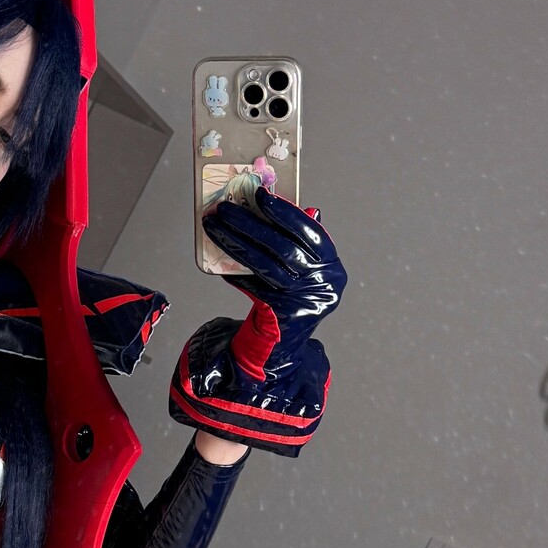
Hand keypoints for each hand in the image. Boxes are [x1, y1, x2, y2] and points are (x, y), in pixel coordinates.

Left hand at [170, 193, 346, 456]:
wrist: (284, 352)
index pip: (309, 232)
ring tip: (215, 225)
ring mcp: (305, 302)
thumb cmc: (289, 305)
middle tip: (224, 208)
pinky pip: (253, 287)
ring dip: (236, 241)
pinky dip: (235, 272)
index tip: (259, 194)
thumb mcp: (300, 273)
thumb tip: (270, 201)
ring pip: (265, 263)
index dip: (284, 211)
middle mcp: (325, 285)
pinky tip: (219, 262)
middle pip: (283, 246)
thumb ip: (294, 242)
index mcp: (332, 268)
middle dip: (250, 223)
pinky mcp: (283, 316)